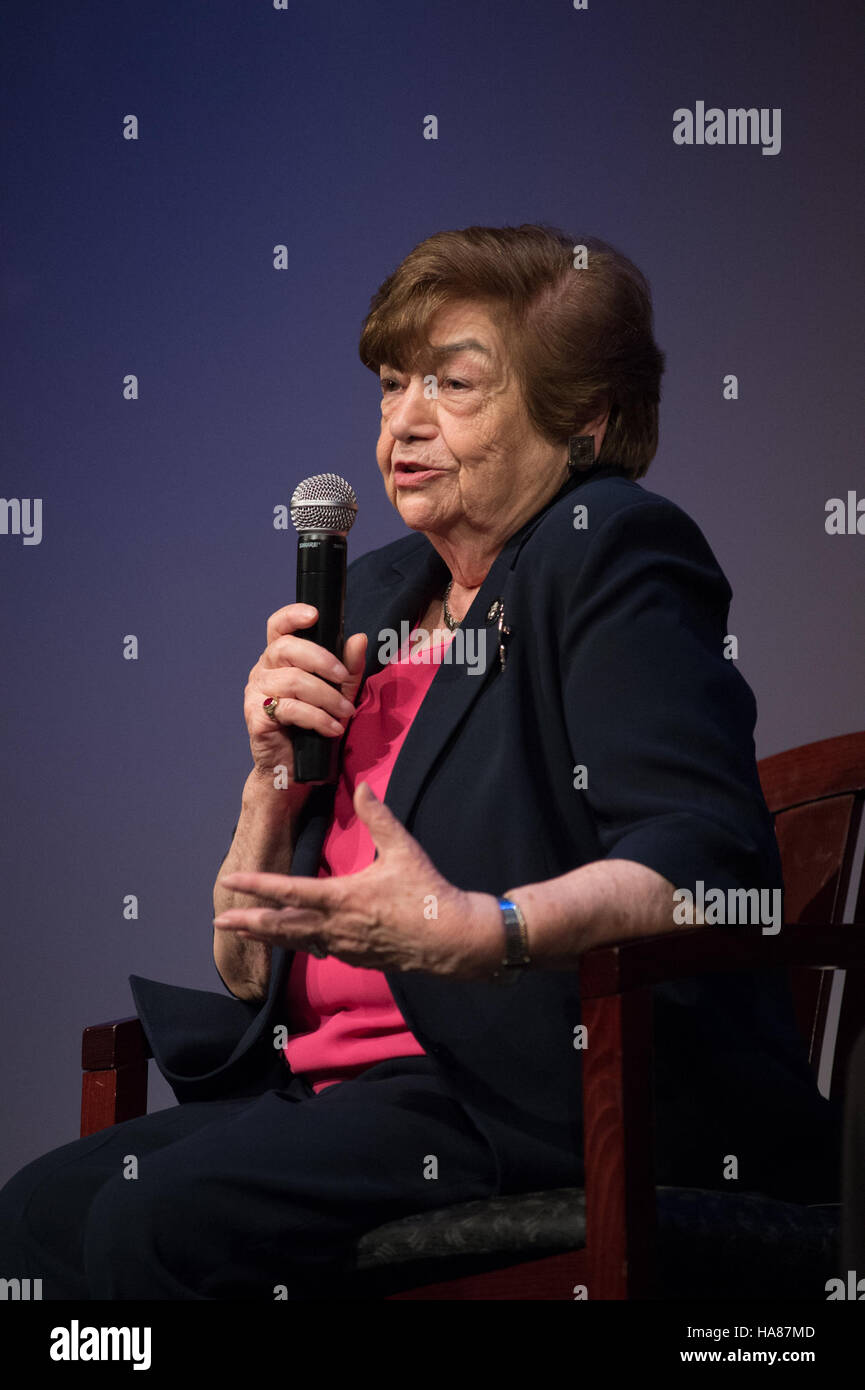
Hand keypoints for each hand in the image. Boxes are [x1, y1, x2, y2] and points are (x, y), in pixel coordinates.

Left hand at [213, 781, 503, 979]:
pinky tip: (295, 940)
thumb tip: (362, 786)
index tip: (232, 882)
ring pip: (297, 942)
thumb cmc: (428, 893)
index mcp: (343, 898)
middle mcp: (336, 926)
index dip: (257, 886)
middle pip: (283, 926)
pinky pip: (320, 950)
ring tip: (245, 931)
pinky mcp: (357, 958)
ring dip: (269, 936)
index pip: (289, 891)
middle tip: (219, 920)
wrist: (453, 939)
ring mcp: (345, 947)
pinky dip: (301, 943)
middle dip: (249, 922)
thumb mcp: (403, 850)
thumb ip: (378, 817)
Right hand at [245, 603, 367, 786]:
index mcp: (279, 659)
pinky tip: (333, 728)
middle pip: (286, 648)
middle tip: (343, 677)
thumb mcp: (339, 694)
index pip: (278, 627)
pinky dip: (318, 718)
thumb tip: (359, 638)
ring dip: (327, 696)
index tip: (314, 614)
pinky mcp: (256, 717)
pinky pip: (290, 708)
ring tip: (346, 712)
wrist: (295, 771)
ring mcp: (256, 694)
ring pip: (293, 681)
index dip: (292, 615)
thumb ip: (348, 668)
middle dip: (321, 659)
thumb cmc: (315, 728)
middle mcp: (263, 671)